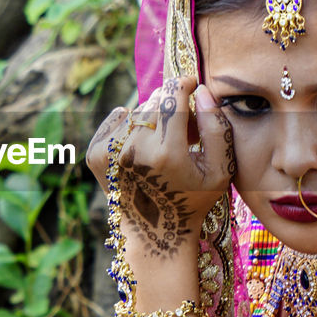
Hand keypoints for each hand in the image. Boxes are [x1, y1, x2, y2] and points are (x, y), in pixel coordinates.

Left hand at [85, 76, 234, 258]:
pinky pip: (117, 118)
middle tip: (185, 129)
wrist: (153, 232)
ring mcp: (110, 153)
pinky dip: (130, 124)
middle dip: (172, 106)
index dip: (184, 83)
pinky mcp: (95, 154)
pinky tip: (141, 146)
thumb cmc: (193, 199)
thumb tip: (202, 92)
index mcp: (166, 154)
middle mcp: (134, 150)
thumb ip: (217, 127)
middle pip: (155, 102)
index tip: (192, 83)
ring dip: (153, 117)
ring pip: (137, 110)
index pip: (172, 97)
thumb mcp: (220, 170)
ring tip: (165, 143)